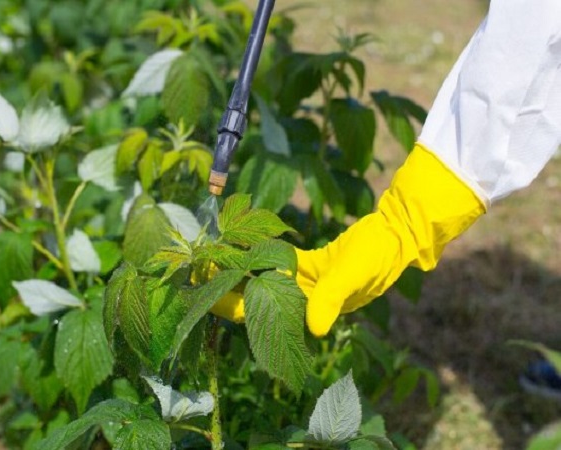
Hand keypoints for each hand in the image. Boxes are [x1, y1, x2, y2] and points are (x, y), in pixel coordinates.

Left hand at [212, 145, 484, 335]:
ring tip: (210, 257)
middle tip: (195, 272)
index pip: (259, 313)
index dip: (229, 307)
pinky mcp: (309, 265)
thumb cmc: (376, 259)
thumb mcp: (352, 278)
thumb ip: (330, 301)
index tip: (202, 297)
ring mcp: (304, 284)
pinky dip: (259, 253)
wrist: (396, 235)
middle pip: (253, 298)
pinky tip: (239, 242)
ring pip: (261, 280)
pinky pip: (277, 261)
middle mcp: (302, 301)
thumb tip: (314, 329)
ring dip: (237, 270)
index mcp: (309, 310)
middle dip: (224, 288)